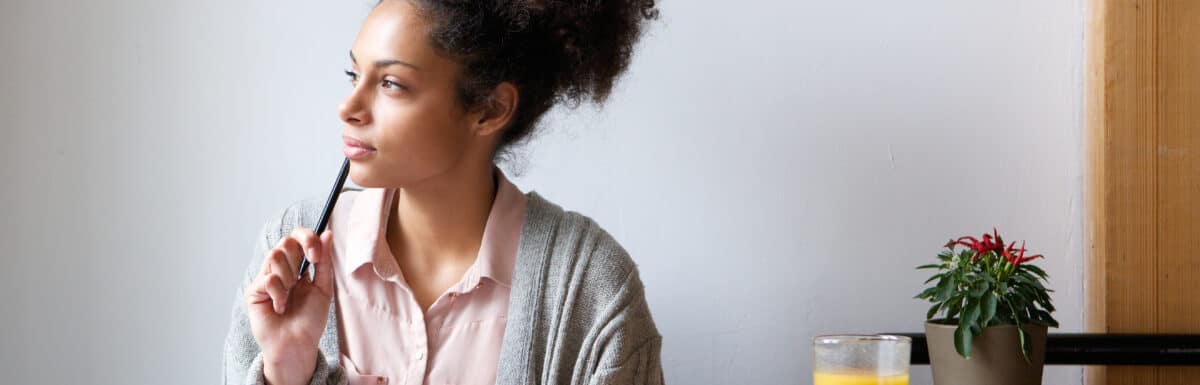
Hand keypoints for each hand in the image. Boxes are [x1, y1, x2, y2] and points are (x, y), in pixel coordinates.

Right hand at [244, 227, 334, 384]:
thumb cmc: (310, 319)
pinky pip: (268, 279)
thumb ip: (324, 262)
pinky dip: (279, 294)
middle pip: (285, 241)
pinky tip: (280, 307)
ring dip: (289, 276)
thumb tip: (327, 233)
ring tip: (291, 295)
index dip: (307, 238)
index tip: (316, 255)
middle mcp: (280, 269)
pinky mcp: (254, 291)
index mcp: (298, 265)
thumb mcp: (323, 288)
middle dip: (299, 255)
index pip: (297, 238)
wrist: (298, 344)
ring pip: (274, 255)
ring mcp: (265, 278)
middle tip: (304, 274)